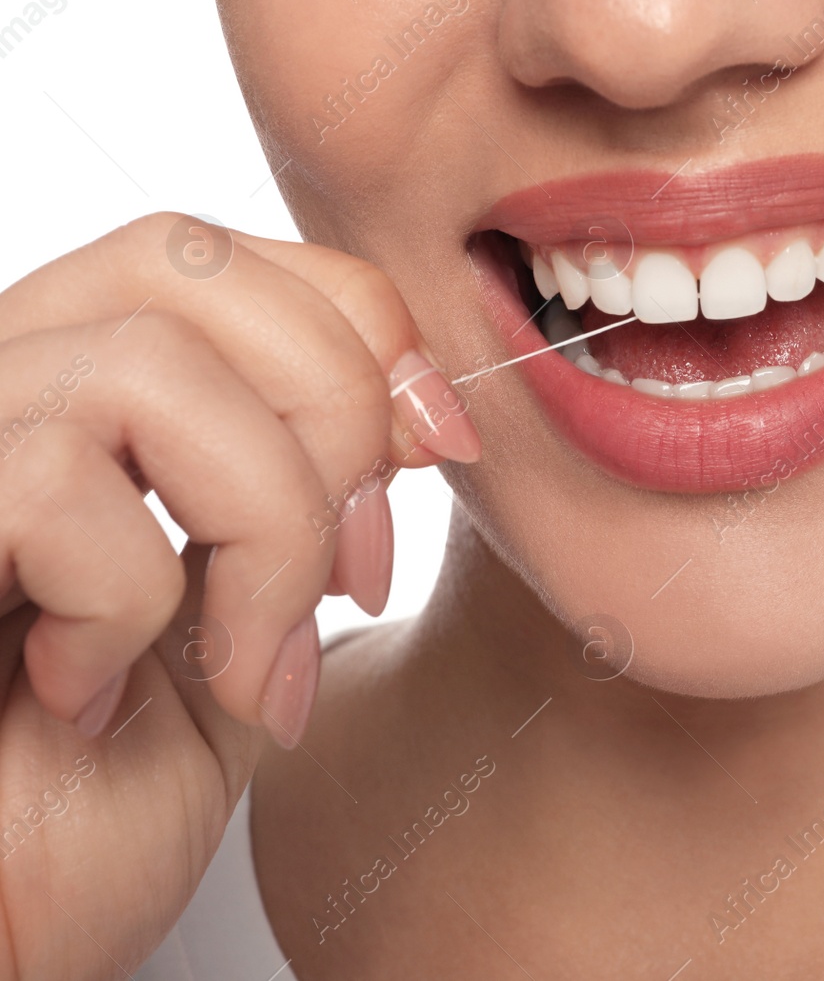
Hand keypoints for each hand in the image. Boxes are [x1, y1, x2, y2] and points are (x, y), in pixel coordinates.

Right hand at [0, 213, 478, 978]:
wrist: (5, 935)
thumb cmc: (96, 800)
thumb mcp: (249, 625)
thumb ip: (305, 501)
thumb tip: (411, 406)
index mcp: (73, 397)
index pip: (219, 254)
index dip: (356, 324)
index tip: (437, 444)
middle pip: (184, 261)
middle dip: (331, 409)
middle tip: (356, 571)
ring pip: (143, 364)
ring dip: (261, 528)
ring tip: (248, 664)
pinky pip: (52, 482)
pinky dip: (128, 605)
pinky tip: (92, 698)